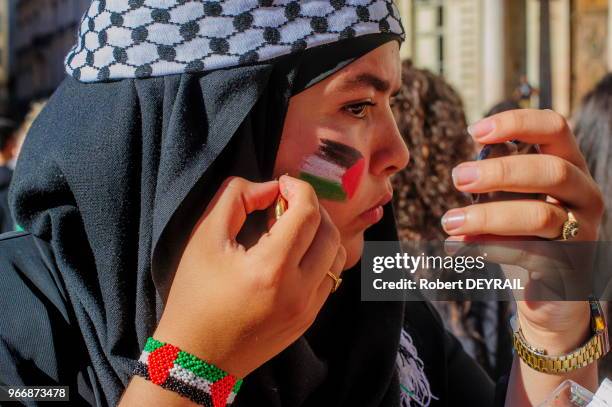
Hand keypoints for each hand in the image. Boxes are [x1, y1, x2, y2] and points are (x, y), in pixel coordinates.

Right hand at [154, 175, 345, 377]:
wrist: (195, 359)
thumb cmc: (194, 297)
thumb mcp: (204, 238)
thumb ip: (236, 198)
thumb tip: (270, 188)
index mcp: (271, 268)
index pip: (307, 213)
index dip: (299, 188)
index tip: (282, 183)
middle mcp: (299, 291)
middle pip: (329, 232)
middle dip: (312, 208)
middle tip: (286, 203)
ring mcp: (308, 309)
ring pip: (337, 256)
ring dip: (321, 232)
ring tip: (292, 228)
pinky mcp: (308, 320)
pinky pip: (330, 278)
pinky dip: (320, 257)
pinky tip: (294, 254)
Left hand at [443, 109, 603, 352]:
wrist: (550, 293)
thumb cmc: (526, 235)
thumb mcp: (512, 199)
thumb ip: (499, 175)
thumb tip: (474, 150)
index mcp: (571, 167)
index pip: (556, 129)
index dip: (517, 123)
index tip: (475, 131)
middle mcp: (585, 195)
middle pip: (552, 171)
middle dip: (500, 171)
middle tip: (458, 177)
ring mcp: (583, 232)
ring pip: (539, 216)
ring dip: (487, 216)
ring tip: (450, 221)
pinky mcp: (571, 268)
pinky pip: (530, 253)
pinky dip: (490, 247)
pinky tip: (459, 246)